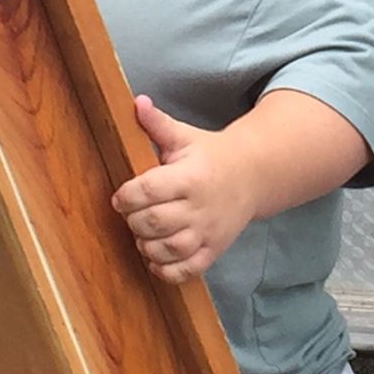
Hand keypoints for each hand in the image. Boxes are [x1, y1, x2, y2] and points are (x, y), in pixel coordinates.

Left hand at [111, 95, 256, 284]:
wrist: (253, 175)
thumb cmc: (211, 155)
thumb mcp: (185, 137)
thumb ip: (158, 124)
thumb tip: (137, 102)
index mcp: (190, 177)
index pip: (147, 191)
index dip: (125, 196)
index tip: (120, 196)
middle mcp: (199, 207)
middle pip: (153, 223)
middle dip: (133, 220)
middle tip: (132, 213)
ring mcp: (208, 232)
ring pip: (167, 250)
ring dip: (146, 245)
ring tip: (144, 232)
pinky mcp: (213, 251)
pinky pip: (185, 271)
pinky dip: (165, 270)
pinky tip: (156, 256)